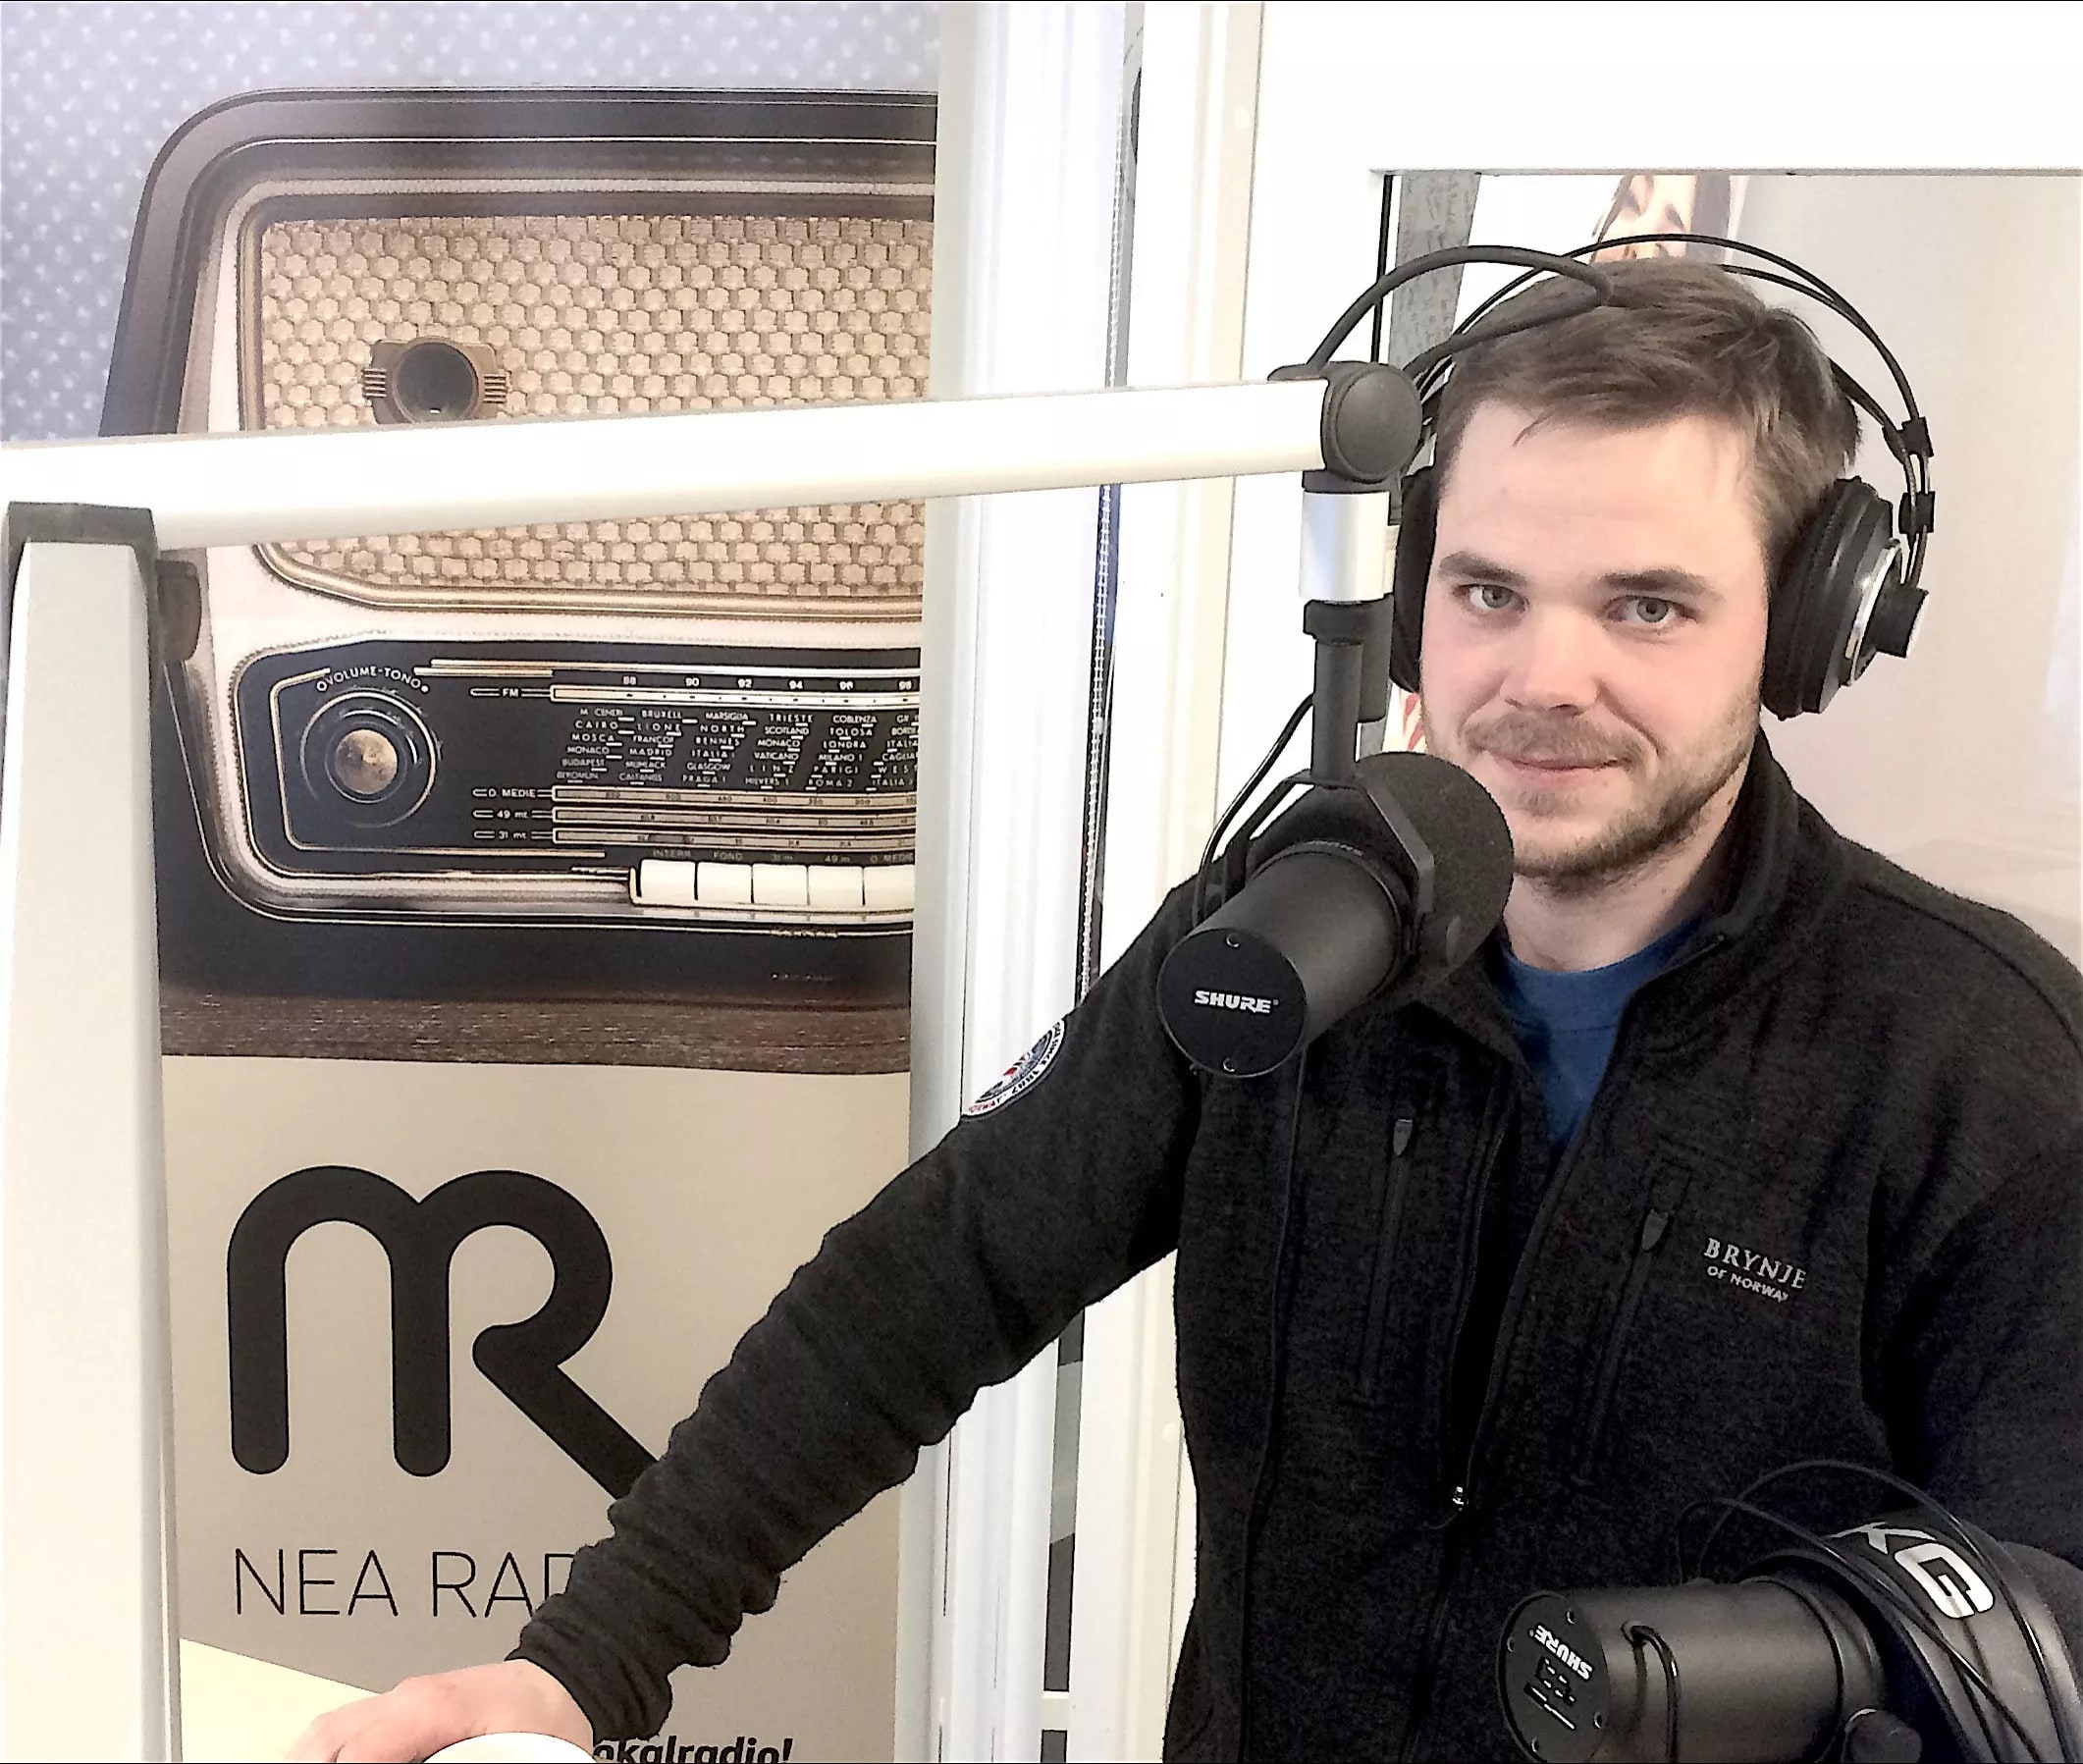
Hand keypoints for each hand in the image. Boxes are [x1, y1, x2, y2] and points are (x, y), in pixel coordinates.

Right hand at [289, 1659, 592, 1761]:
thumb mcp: (521, 1757)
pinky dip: (320, 1751)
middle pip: (328, 1739)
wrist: (555, 1682)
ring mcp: (396, 1696)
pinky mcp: (394, 1706)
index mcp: (434, 1705)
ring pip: (325, 1730)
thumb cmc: (544, 1719)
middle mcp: (406, 1695)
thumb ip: (470, 1762)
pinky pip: (339, 1726)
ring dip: (309, 1758)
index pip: (363, 1753)